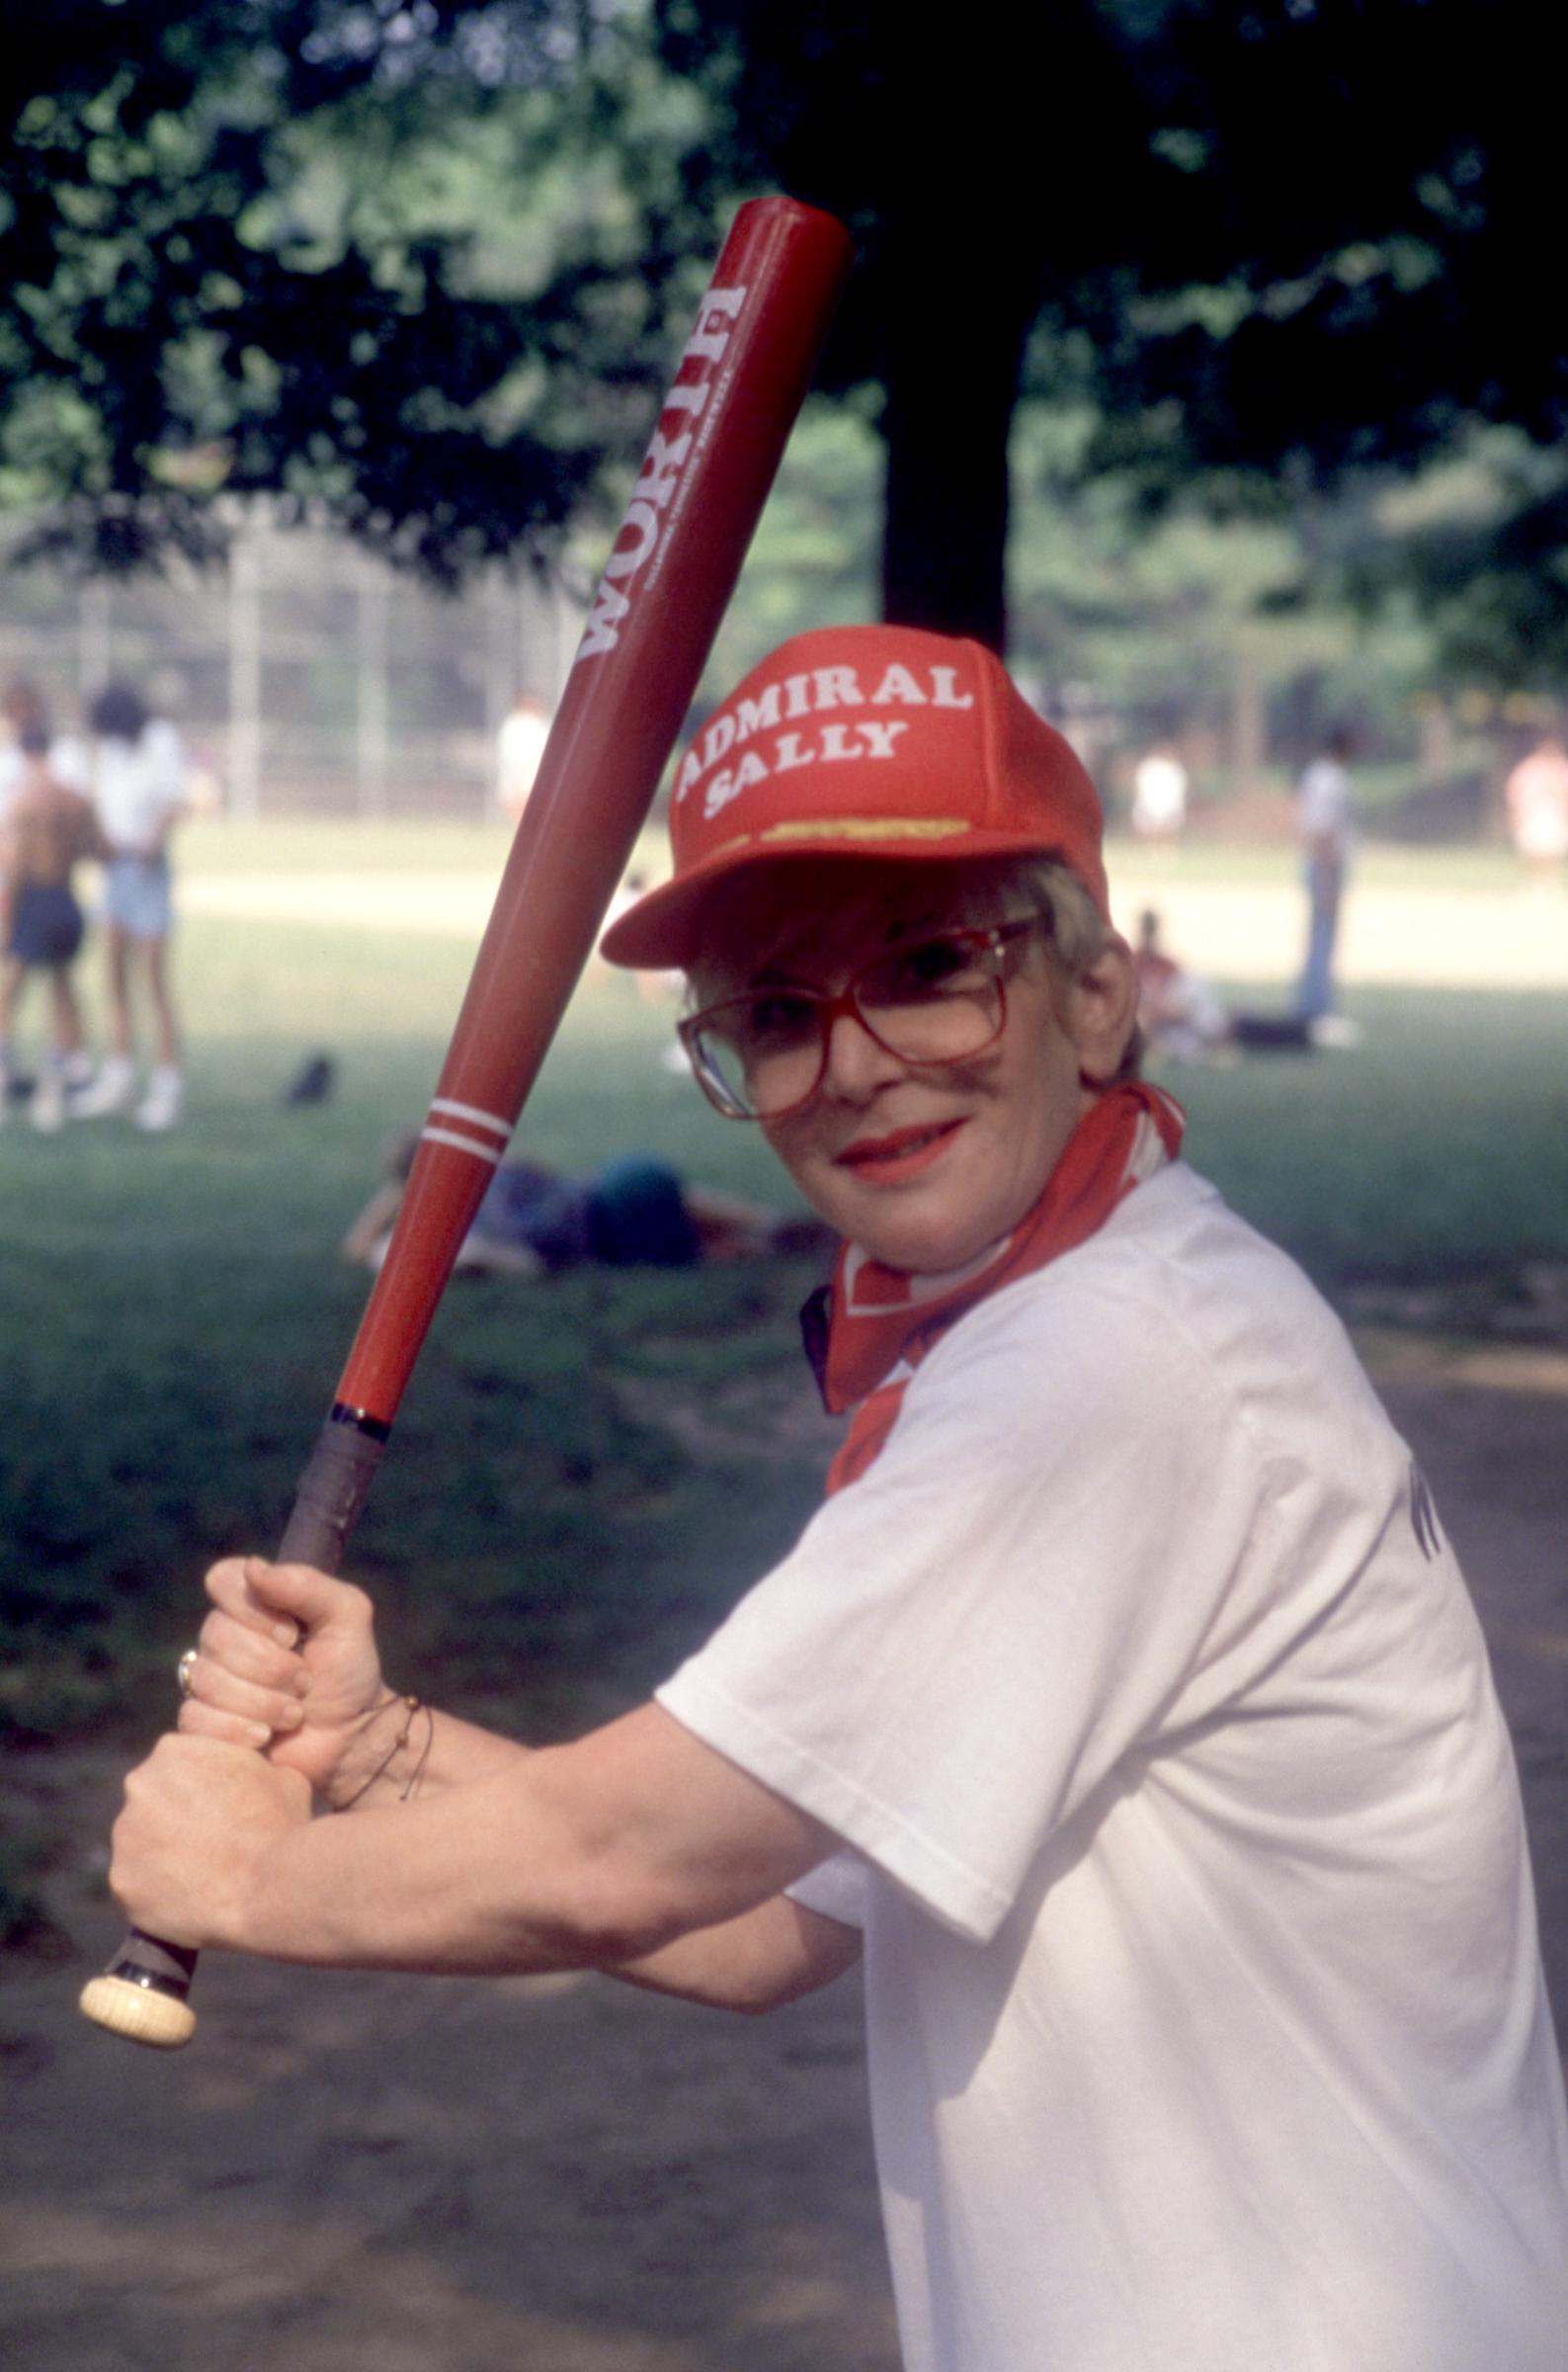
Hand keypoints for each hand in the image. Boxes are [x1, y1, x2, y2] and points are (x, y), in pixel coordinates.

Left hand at [110, 1732, 310, 1950]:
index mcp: (173, 1750)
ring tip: (199, 1875)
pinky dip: (155, 1893)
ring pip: (140, 1844)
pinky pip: (136, 1886)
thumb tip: (251, 1773)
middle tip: (207, 1843)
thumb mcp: (279, 1773)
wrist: (268, 1884)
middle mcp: (139, 1785)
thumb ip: (248, 1766)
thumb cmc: (279, 1824)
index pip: (176, 1766)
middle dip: (173, 1819)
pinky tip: (186, 1899)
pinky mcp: (121, 1881)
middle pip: (152, 1802)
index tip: (217, 1810)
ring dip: (161, 1856)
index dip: (197, 1789)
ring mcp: (125, 1834)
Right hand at [177, 1557, 385, 1794]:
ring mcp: (209, 1680)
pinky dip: (237, 1729)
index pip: (223, 1580)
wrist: (349, 1738)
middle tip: (305, 1680)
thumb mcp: (346, 1616)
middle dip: (272, 1666)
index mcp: (254, 1603)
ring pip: (207, 1680)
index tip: (291, 1633)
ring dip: (262, 1701)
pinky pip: (195, 1717)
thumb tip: (253, 1568)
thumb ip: (306, 1585)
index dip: (255, 1609)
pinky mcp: (202, 1723)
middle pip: (216, 1636)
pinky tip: (265, 1735)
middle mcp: (224, 1637)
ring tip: (294, 1712)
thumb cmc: (348, 1672)